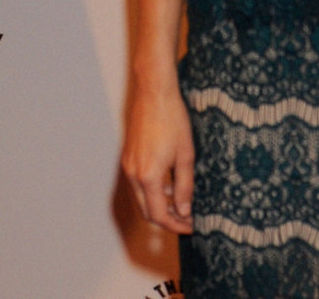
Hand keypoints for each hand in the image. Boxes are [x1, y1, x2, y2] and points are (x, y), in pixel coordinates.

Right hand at [122, 84, 194, 233]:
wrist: (154, 92)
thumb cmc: (172, 119)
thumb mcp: (186, 155)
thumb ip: (185, 186)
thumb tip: (183, 210)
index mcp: (148, 176)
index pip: (158, 215)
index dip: (176, 225)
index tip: (190, 225)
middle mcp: (133, 174)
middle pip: (146, 211)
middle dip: (166, 219)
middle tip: (186, 218)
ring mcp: (128, 165)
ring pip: (141, 197)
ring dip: (159, 204)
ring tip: (180, 199)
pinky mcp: (128, 156)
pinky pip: (138, 183)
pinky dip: (152, 190)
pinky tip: (168, 182)